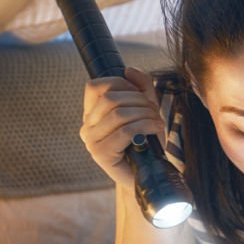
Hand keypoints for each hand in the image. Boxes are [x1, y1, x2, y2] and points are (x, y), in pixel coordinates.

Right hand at [80, 67, 165, 189]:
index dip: (121, 85)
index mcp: (92, 113)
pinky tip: (154, 130)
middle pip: (110, 99)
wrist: (149, 174)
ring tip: (157, 122)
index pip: (95, 86)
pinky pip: (125, 132)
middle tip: (154, 112)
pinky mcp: (101, 155)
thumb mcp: (146, 108)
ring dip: (145, 114)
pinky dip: (145, 126)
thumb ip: (140, 86)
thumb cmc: (146, 140)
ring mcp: (91, 141)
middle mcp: (87, 126)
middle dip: (139, 101)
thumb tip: (129, 70)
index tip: (140, 97)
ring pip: (119, 114)